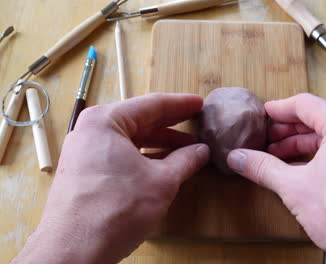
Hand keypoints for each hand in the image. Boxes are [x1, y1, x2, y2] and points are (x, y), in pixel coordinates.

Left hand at [12, 93, 209, 263]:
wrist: (74, 250)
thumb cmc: (116, 209)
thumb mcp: (162, 181)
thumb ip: (185, 160)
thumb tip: (202, 151)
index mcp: (106, 121)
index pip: (152, 104)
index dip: (181, 105)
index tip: (201, 104)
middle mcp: (91, 130)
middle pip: (139, 120)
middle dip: (171, 124)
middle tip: (197, 122)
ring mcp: (85, 152)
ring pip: (130, 139)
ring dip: (160, 143)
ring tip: (187, 148)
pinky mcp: (84, 172)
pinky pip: (119, 155)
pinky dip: (143, 157)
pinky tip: (164, 164)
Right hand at [227, 94, 325, 263]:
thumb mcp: (295, 188)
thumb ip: (263, 168)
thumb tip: (240, 158)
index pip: (304, 104)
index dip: (278, 110)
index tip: (264, 115)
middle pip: (319, 119)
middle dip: (289, 132)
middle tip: (267, 141)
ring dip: (304, 146)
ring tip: (281, 159)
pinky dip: (323, 157)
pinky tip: (306, 172)